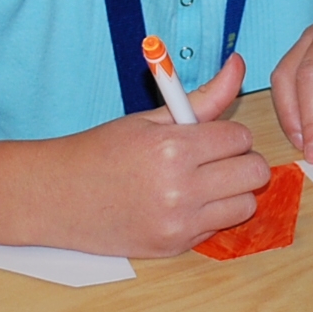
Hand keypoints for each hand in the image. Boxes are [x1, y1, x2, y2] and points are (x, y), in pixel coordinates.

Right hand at [27, 55, 268, 256]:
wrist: (58, 197)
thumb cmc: (101, 152)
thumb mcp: (150, 120)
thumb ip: (203, 97)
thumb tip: (239, 65)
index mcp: (172, 148)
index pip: (240, 137)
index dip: (229, 134)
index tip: (212, 136)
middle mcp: (180, 189)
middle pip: (254, 173)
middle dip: (241, 160)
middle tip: (216, 158)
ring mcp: (179, 223)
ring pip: (246, 204)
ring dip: (233, 191)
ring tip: (202, 182)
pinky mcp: (175, 247)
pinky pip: (219, 228)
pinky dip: (210, 215)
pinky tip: (182, 205)